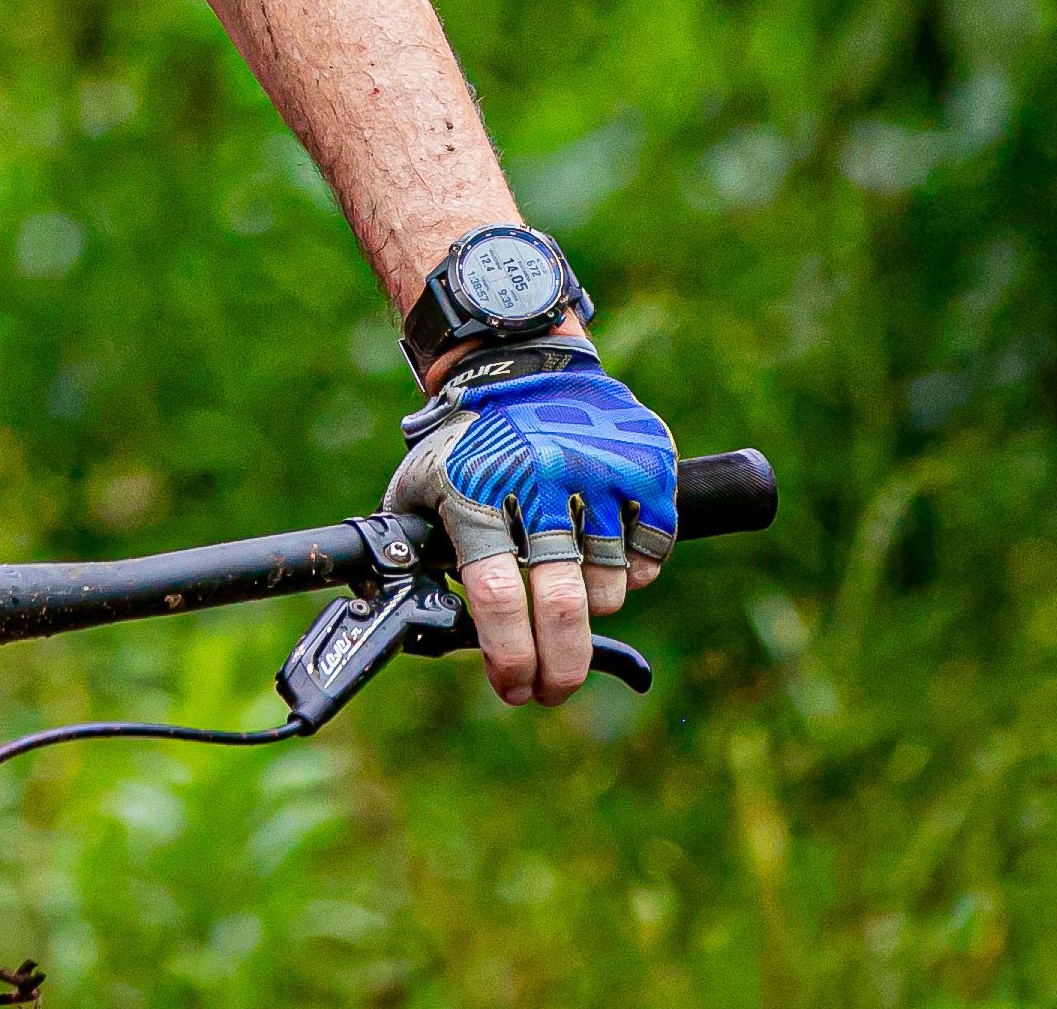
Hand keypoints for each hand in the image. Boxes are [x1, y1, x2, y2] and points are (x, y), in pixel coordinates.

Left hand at [380, 354, 678, 704]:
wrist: (519, 368)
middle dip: (560, 667)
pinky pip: (653, 549)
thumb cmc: (463, 447)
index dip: (510, 656)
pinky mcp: (645, 462)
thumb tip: (403, 622)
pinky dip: (635, 571)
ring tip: (568, 588)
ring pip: (610, 585)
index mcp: (476, 492)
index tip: (514, 687)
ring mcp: (596, 468)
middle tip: (552, 689)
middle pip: (563, 604)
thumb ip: (411, 554)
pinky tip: (607, 559)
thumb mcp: (417, 492)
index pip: (498, 595)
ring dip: (592, 608)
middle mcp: (538, 479)